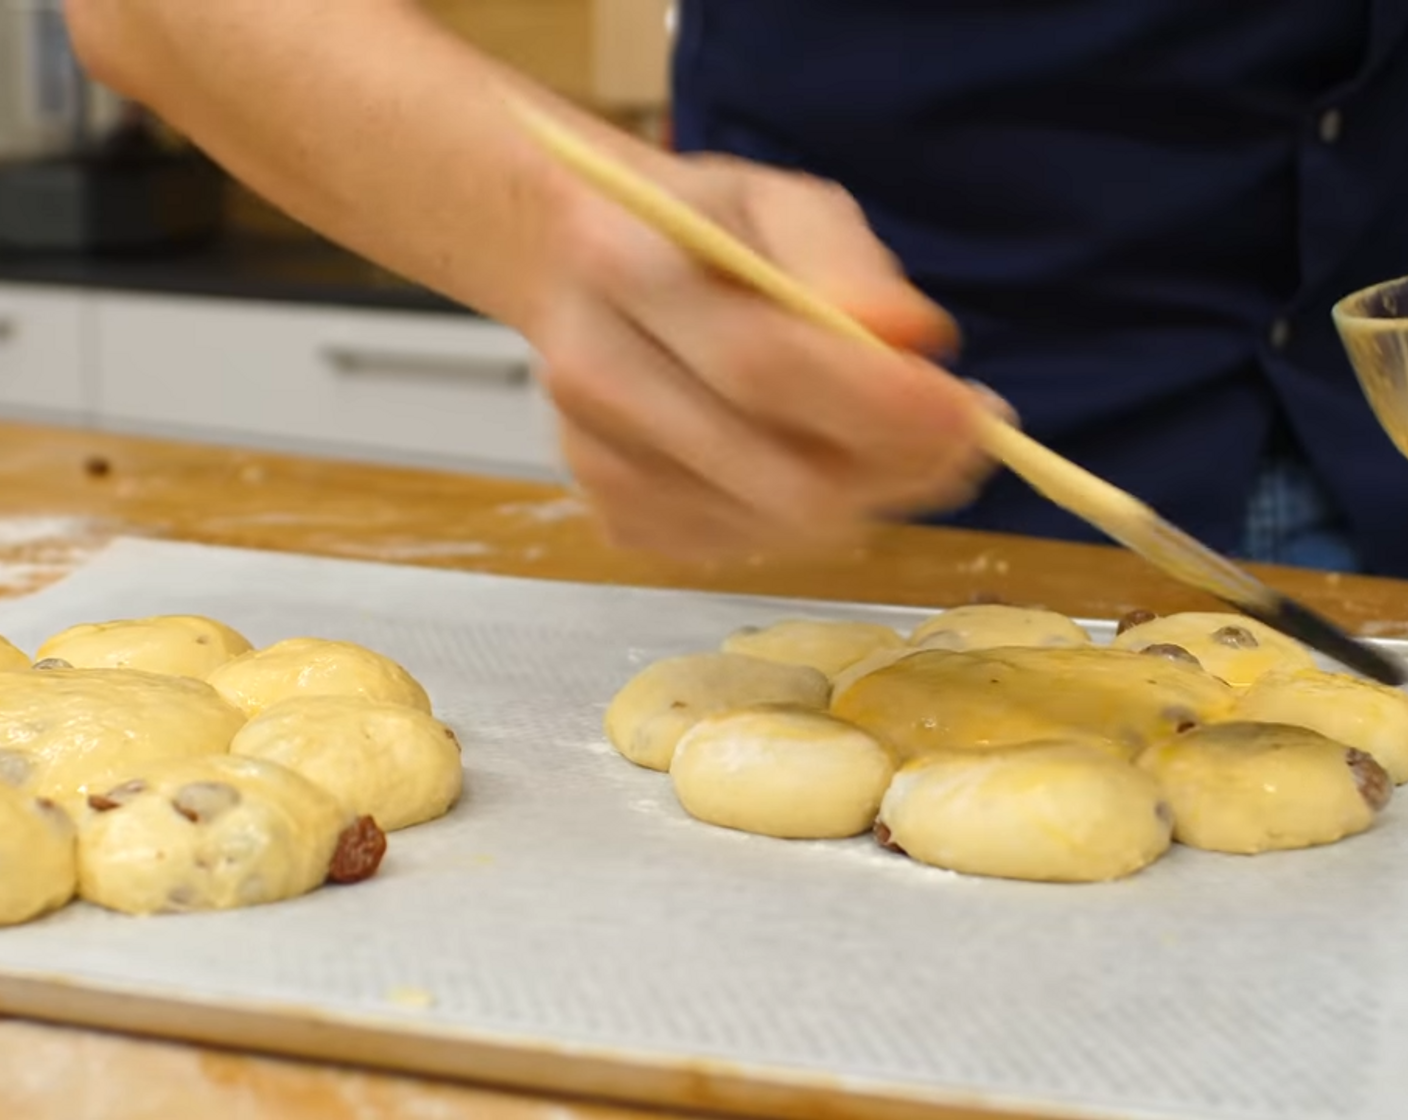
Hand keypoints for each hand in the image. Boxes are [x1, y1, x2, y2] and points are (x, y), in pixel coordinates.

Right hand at [530, 153, 1005, 561]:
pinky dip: (802, 518)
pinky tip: (805, 459)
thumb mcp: (778, 204)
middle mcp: (593, 376)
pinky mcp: (616, 520)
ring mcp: (597, 462)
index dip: (878, 404)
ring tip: (884, 438)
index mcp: (626, 267)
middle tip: (959, 441)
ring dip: (858, 498)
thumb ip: (848, 263)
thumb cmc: (698, 231)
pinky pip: (745, 548)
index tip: (972, 414)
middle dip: (892, 472)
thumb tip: (916, 343)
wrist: (580, 274)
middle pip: (773, 475)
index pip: (762, 364)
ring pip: (770, 526)